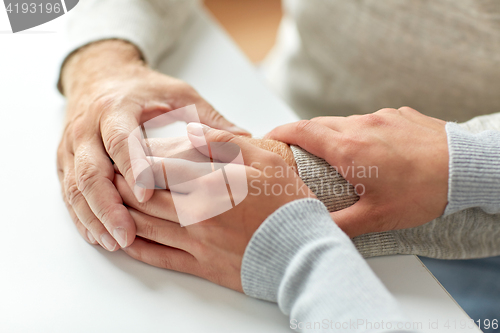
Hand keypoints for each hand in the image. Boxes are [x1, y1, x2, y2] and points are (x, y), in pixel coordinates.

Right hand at [57, 40, 248, 250]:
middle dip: (107, 206)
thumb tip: (244, 137)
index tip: (146, 195)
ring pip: (75, 187)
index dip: (131, 167)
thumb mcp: (176, 94)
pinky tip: (97, 235)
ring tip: (113, 242)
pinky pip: (68, 192)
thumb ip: (206, 117)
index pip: (119, 140)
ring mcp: (72, 146)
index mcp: (115, 109)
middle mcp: (87, 128)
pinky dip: (81, 216)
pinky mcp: (66, 161)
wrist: (100, 76)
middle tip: (126, 234)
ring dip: (92, 217)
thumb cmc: (142, 89)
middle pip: (90, 172)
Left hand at [115, 124, 312, 290]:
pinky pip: (159, 257)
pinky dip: (137, 247)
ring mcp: (197, 244)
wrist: (304, 255)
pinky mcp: (201, 266)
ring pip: (145, 226)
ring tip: (109, 199)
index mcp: (212, 185)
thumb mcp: (266, 160)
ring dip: (121, 212)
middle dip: (121, 181)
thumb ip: (226, 143)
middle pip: (145, 196)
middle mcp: (197, 215)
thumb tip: (193, 131)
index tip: (128, 148)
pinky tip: (125, 237)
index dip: (139, 156)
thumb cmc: (289, 205)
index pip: (161, 167)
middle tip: (108, 170)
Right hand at [266, 107, 448, 236]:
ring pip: (344, 121)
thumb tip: (315, 230)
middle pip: (318, 123)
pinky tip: (373, 150)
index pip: (301, 131)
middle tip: (296, 151)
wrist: (467, 168)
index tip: (269, 138)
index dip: (280, 132)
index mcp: (348, 148)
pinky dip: (360, 132)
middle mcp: (360, 126)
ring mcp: (381, 117)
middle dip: (302, 134)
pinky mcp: (399, 114)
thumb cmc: (423, 191)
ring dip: (333, 134)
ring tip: (336, 156)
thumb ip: (341, 225)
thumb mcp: (377, 217)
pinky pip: (369, 120)